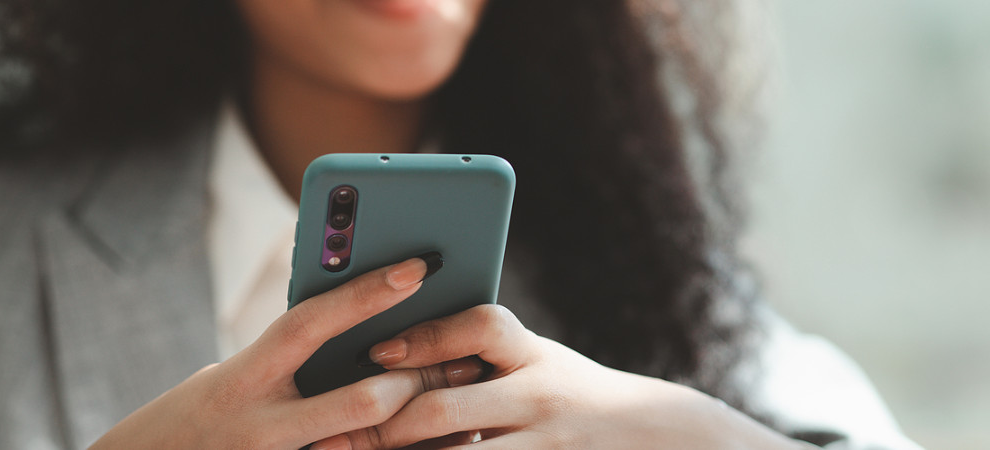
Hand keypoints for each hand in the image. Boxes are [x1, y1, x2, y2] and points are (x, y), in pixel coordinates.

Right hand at [91, 256, 485, 448]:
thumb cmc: (192, 419)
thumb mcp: (230, 376)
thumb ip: (286, 357)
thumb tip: (353, 322)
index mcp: (243, 375)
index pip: (312, 322)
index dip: (365, 292)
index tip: (417, 268)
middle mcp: (260, 424)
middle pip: (360, 399)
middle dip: (414, 381)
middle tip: (459, 363)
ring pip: (364, 444)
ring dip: (412, 427)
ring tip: (450, 414)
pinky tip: (423, 446)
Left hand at [318, 305, 803, 448]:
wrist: (654, 436)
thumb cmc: (573, 396)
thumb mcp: (538, 363)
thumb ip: (481, 356)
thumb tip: (394, 347)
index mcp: (534, 354)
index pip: (478, 327)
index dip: (424, 337)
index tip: (376, 348)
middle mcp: (540, 395)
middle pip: (445, 409)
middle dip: (384, 425)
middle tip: (334, 432)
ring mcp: (545, 444)